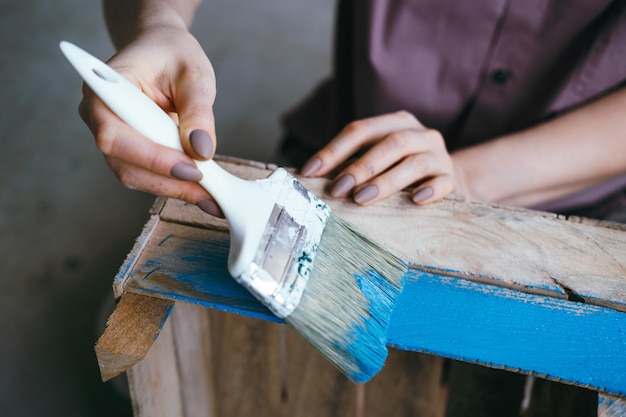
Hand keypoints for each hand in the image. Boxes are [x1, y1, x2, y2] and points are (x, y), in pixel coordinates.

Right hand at [78, 26, 222, 215]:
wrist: (162, 50)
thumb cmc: (173, 54)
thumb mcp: (193, 74)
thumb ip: (198, 110)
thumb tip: (201, 150)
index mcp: (104, 88)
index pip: (115, 134)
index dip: (151, 157)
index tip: (191, 169)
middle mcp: (99, 116)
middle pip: (123, 163)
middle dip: (168, 180)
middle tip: (209, 192)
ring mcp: (111, 136)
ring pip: (135, 175)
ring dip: (173, 188)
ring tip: (211, 196)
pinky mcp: (129, 150)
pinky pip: (147, 174)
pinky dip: (174, 184)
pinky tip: (202, 190)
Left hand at [300, 111, 459, 204]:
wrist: (445, 181)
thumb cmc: (398, 171)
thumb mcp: (376, 160)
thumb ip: (350, 163)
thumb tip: (310, 178)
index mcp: (396, 123)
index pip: (360, 130)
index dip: (333, 150)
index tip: (310, 172)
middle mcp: (419, 133)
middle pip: (389, 143)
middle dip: (360, 167)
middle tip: (338, 189)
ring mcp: (438, 154)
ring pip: (414, 163)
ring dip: (386, 181)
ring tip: (362, 199)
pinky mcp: (451, 177)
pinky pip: (442, 182)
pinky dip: (430, 190)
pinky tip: (414, 200)